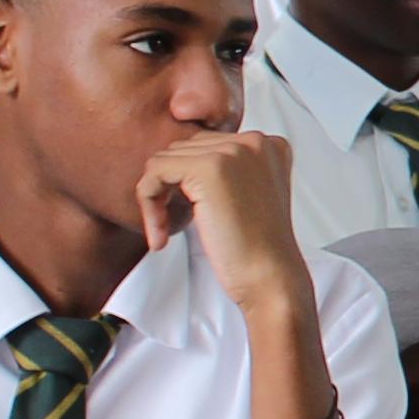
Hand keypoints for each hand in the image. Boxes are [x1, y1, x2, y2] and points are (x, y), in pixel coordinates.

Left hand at [138, 129, 310, 311]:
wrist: (269, 278)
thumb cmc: (256, 249)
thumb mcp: (247, 197)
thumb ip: (225, 172)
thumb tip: (174, 161)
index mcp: (268, 145)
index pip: (205, 145)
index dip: (187, 182)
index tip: (189, 215)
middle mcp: (254, 141)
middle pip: (183, 148)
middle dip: (170, 188)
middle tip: (173, 227)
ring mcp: (234, 151)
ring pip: (165, 159)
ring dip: (156, 198)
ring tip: (167, 232)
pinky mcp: (210, 168)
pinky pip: (155, 172)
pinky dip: (149, 203)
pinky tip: (162, 234)